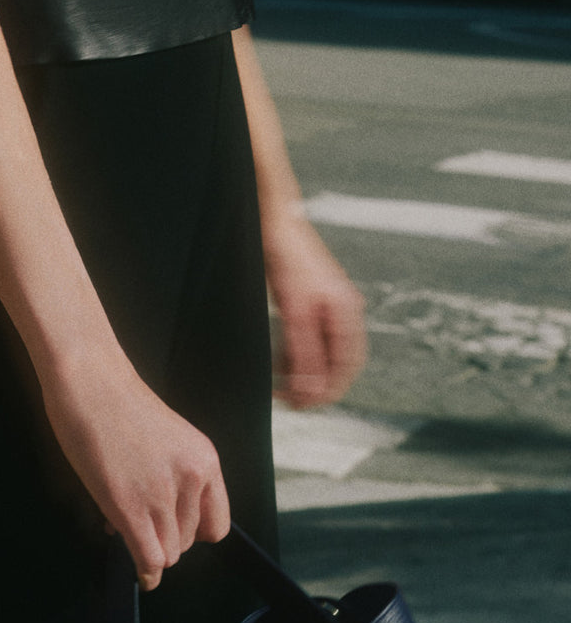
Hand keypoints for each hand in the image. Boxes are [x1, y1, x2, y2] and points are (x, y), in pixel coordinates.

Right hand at [39, 346, 229, 589]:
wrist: (90, 379)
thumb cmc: (118, 401)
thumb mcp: (167, 439)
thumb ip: (172, 478)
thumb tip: (159, 521)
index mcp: (205, 459)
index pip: (217, 524)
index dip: (193, 533)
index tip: (173, 529)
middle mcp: (192, 478)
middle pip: (188, 542)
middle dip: (163, 537)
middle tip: (137, 519)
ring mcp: (161, 494)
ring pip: (168, 553)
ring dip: (148, 547)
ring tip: (124, 523)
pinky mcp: (129, 506)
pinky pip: (149, 558)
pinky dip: (146, 571)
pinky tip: (140, 573)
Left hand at [262, 213, 365, 409]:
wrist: (274, 217)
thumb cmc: (286, 257)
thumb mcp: (295, 310)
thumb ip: (305, 350)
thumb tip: (311, 389)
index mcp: (346, 313)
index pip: (347, 367)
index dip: (327, 391)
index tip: (302, 405)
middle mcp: (343, 310)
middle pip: (338, 362)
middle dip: (316, 384)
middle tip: (289, 400)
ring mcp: (329, 303)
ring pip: (323, 350)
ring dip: (305, 370)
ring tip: (280, 384)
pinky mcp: (312, 298)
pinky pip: (312, 336)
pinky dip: (299, 352)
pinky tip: (280, 359)